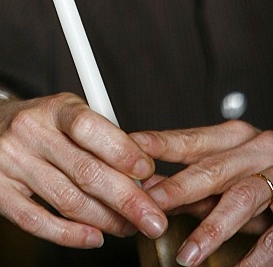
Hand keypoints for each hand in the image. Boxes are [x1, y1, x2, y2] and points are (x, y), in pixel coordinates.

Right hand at [0, 91, 166, 248]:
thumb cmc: (32, 127)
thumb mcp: (62, 116)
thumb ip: (98, 141)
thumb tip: (144, 176)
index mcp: (51, 107)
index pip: (89, 125)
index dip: (122, 150)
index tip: (149, 172)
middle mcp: (27, 129)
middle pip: (85, 170)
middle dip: (127, 199)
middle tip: (154, 220)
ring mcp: (7, 160)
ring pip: (66, 200)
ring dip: (105, 221)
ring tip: (128, 229)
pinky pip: (37, 221)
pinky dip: (70, 235)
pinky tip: (93, 237)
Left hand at [131, 122, 272, 265]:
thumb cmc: (261, 171)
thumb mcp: (226, 169)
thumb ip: (189, 177)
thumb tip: (145, 184)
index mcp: (233, 138)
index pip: (191, 140)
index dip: (161, 144)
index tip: (133, 147)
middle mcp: (254, 153)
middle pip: (211, 170)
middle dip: (178, 188)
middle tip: (150, 203)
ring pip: (241, 201)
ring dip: (211, 230)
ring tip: (187, 255)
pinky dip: (253, 257)